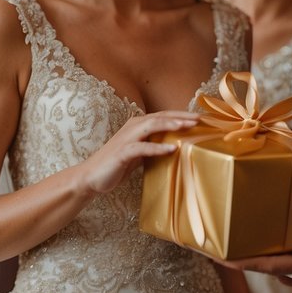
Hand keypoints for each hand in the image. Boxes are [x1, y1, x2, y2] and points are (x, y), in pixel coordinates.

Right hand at [78, 111, 198, 195]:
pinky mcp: (122, 152)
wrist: (92, 177)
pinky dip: (157, 147)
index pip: (163, 116)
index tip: (199, 118)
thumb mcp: (139, 153)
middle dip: (180, 117)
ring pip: (151, 125)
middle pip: (160, 117)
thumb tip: (175, 147)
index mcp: (137, 126)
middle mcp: (133, 127)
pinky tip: (172, 149)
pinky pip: (142, 147)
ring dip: (170, 125)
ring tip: (187, 126)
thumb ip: (153, 146)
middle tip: (199, 119)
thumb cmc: (117, 165)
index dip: (180, 115)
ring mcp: (127, 138)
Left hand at [228, 198, 291, 289]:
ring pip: (287, 272)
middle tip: (226, 251)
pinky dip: (287, 261)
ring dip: (268, 262)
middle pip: (274, 270)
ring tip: (249, 247)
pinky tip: (285, 247)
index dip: (247, 263)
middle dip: (250, 262)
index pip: (274, 266)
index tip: (226, 260)